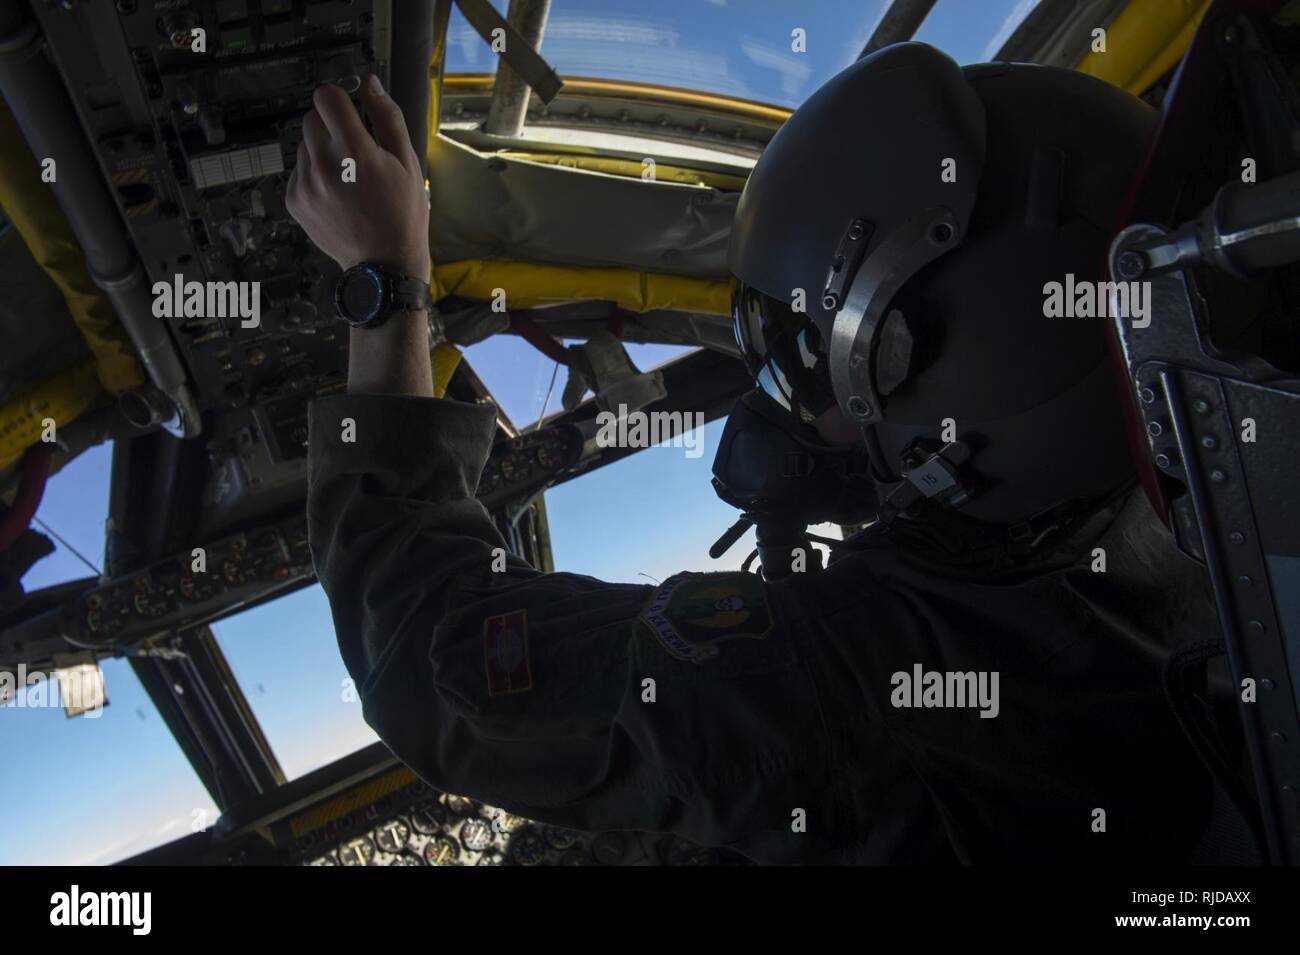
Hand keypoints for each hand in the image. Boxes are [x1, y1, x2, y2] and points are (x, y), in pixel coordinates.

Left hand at [286, 74, 429, 281]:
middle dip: (331, 126)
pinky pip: (298, 170)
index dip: (340, 100)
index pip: (327, 97)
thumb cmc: (403, 216)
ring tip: (348, 178)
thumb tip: (370, 84)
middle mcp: (324, 166)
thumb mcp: (408, 164)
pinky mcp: (295, 201)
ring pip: (304, 145)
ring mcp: (306, 185)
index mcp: (355, 152)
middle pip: (311, 118)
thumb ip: (388, 118)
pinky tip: (337, 194)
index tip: (351, 112)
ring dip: (322, 151)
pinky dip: (314, 174)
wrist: (384, 267)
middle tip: (355, 151)